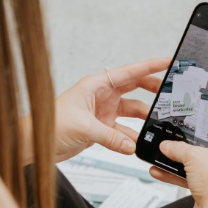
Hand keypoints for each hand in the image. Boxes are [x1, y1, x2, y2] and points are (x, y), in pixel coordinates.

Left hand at [49, 58, 170, 162]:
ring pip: (132, 112)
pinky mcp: (101, 128)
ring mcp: (102, 112)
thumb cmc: (49, 125)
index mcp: (96, 85)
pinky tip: (137, 145)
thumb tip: (131, 145)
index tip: (168, 62)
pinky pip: (123, 131)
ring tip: (157, 125)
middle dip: (153, 91)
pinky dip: (131, 138)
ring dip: (143, 120)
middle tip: (171, 94)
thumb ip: (110, 137)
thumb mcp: (83, 128)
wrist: (35, 143)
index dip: (150, 66)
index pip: (130, 72)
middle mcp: (101, 96)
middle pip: (135, 89)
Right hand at [148, 96, 207, 207]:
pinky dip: (175, 171)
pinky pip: (190, 173)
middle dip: (202, 123)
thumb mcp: (193, 158)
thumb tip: (166, 145)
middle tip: (189, 114)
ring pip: (201, 153)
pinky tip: (158, 169)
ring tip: (166, 145)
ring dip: (182, 151)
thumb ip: (177, 148)